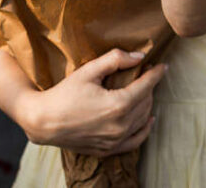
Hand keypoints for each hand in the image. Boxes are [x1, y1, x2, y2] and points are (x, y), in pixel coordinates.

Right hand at [16, 49, 164, 156]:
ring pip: (143, 119)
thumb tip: (140, 56)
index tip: (163, 66)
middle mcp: (120, 125)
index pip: (146, 86)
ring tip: (144, 91)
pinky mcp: (108, 149)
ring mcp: (115, 140)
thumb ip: (116, 59)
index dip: (156, 74)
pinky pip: (135, 141)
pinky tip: (148, 119)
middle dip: (149, 86)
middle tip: (146, 74)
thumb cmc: (64, 93)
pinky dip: (144, 129)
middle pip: (146, 102)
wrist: (43, 122)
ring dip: (147, 104)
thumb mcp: (89, 71)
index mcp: (118, 105)